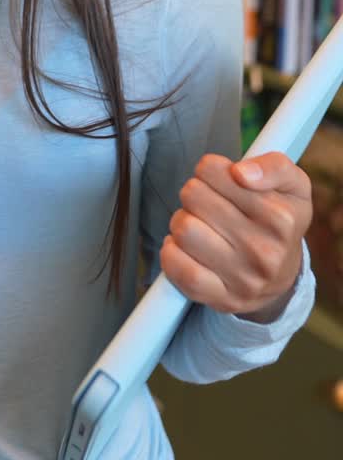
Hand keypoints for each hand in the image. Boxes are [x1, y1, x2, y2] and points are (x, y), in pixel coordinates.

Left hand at [160, 152, 311, 320]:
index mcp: (280, 217)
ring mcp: (242, 279)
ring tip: (198, 224)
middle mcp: (264, 250)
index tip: (221, 180)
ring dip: (182, 221)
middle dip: (194, 192)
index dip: (210, 169)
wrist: (283, 279)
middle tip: (207, 203)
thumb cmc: (281, 220)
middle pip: (193, 195)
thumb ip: (274, 165)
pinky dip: (171, 251)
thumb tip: (240, 172)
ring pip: (183, 229)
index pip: (213, 170)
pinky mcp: (221, 298)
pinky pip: (178, 268)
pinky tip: (184, 247)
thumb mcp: (293, 185)